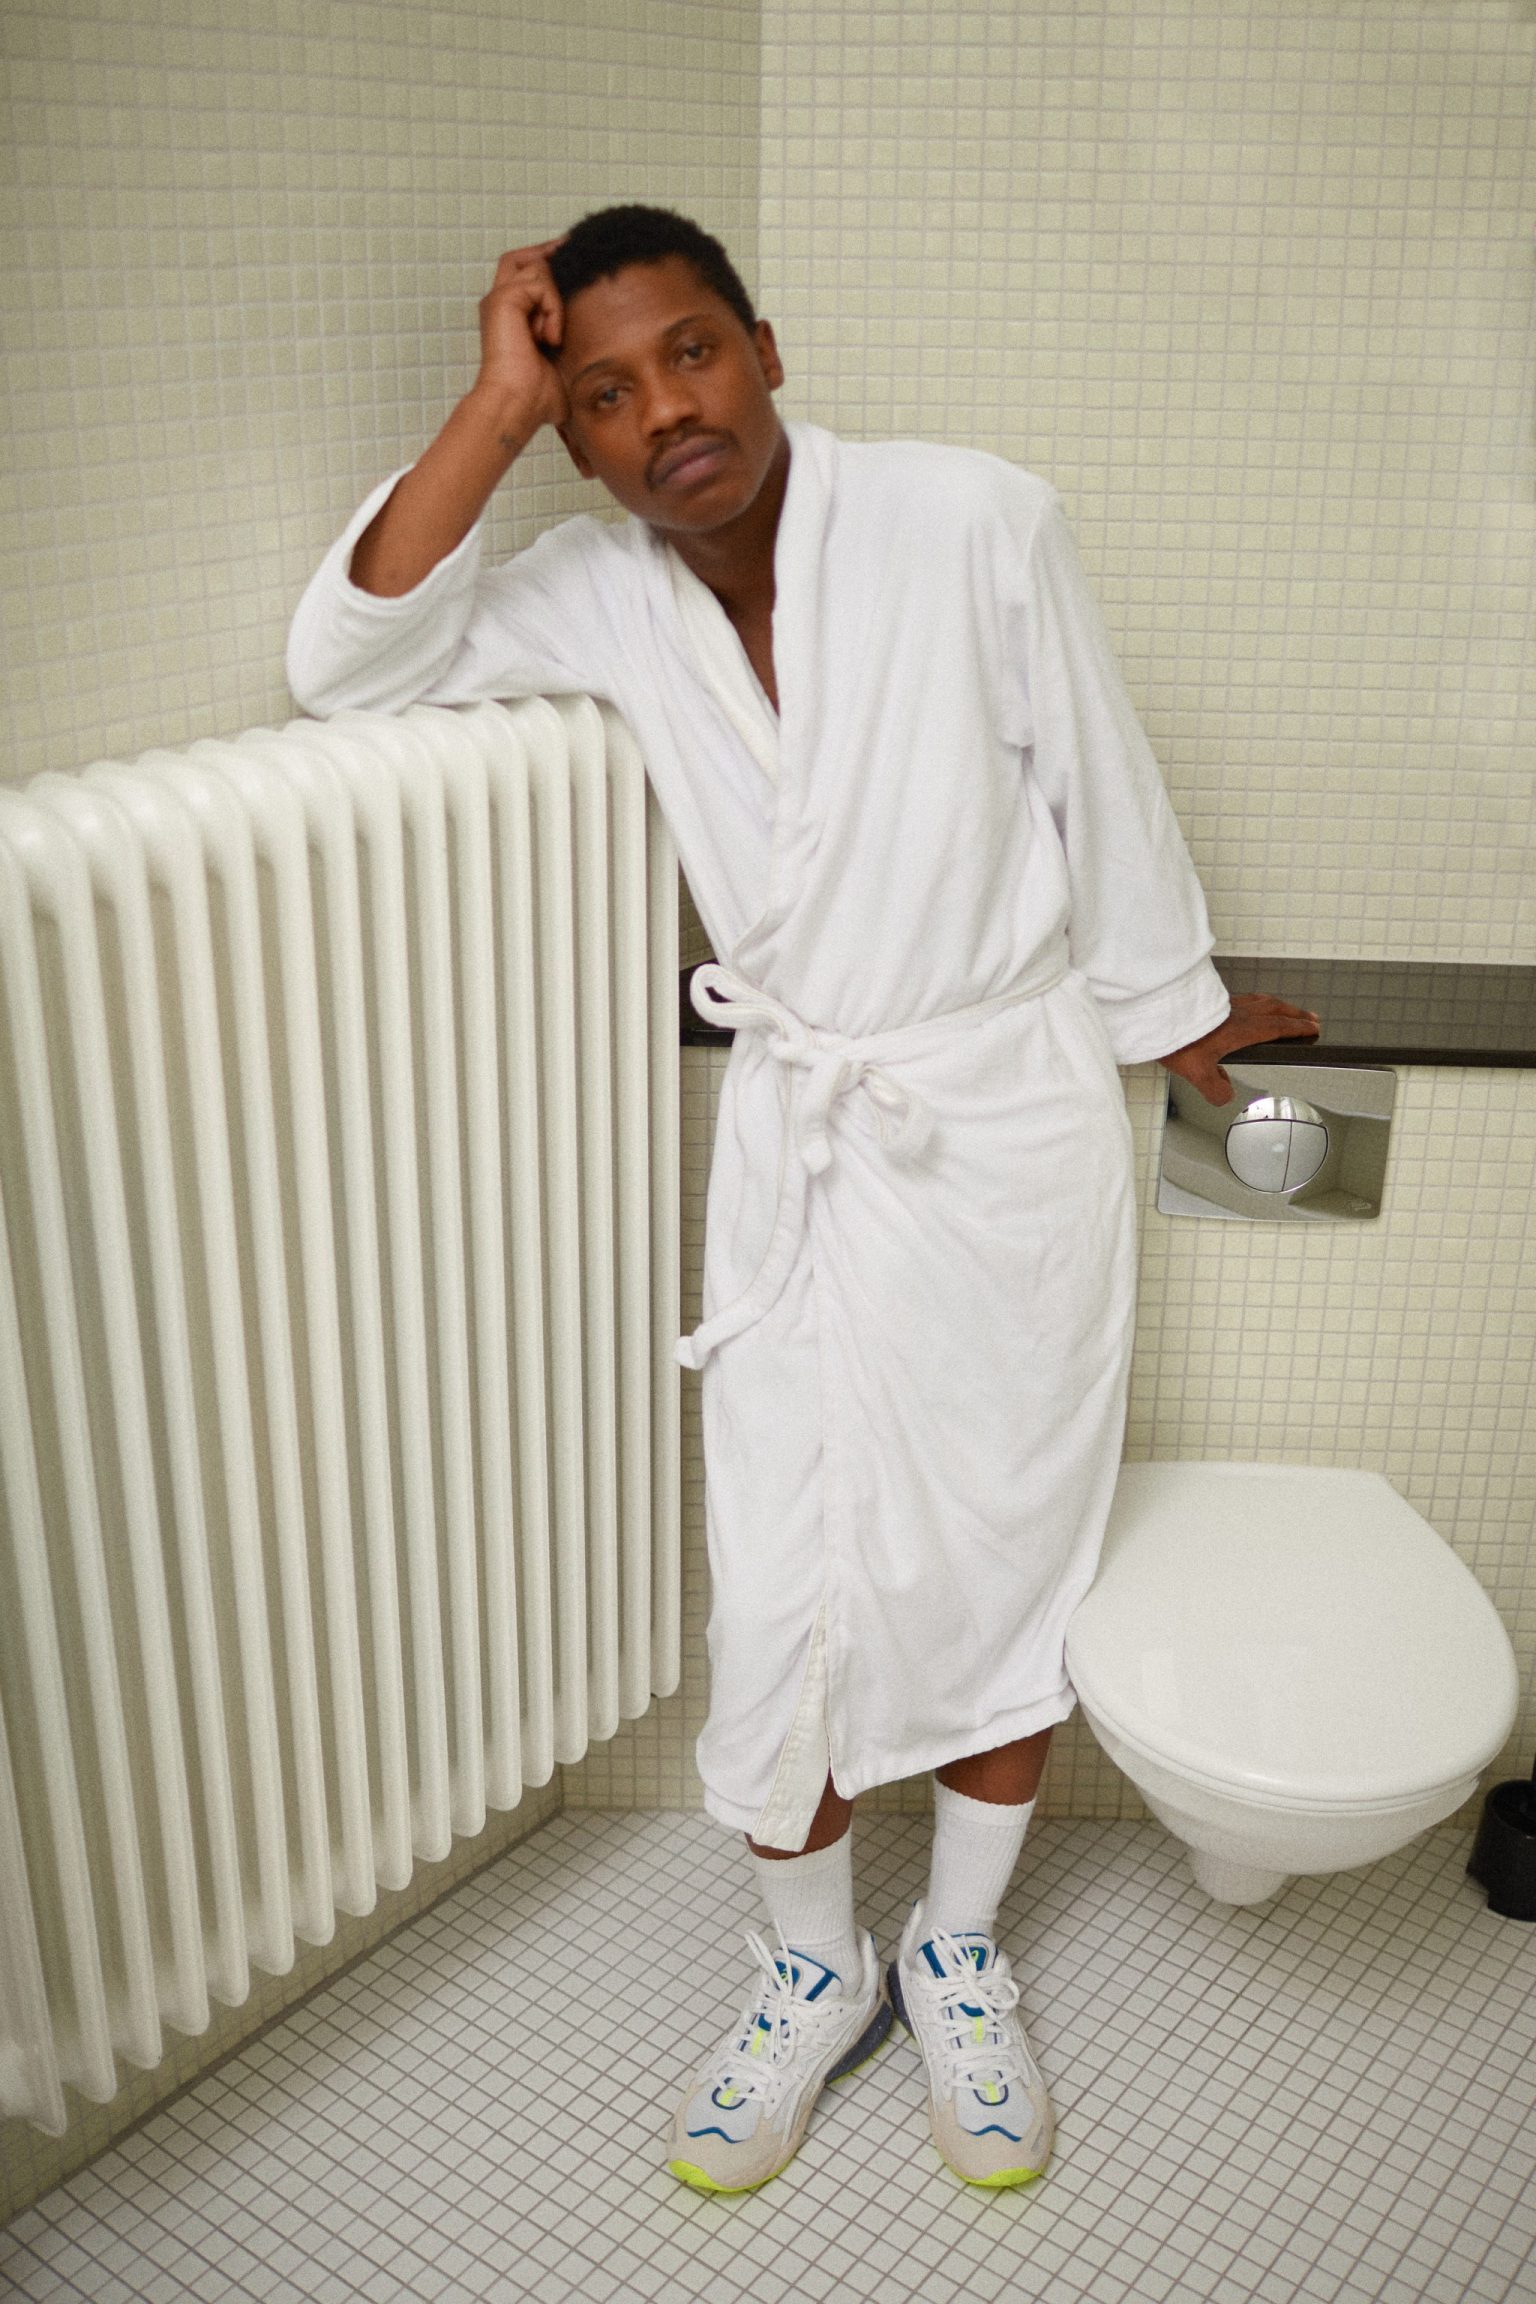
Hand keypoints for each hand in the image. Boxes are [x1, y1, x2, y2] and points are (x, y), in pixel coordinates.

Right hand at [473, 239, 571, 439]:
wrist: (517, 405)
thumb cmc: (535, 398)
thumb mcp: (563, 367)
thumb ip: (572, 349)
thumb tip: (598, 378)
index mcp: (511, 318)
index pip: (524, 276)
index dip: (547, 267)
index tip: (576, 268)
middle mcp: (501, 304)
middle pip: (519, 258)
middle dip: (547, 255)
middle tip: (573, 262)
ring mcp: (500, 299)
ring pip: (537, 267)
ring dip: (554, 299)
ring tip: (553, 336)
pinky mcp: (503, 300)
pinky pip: (539, 284)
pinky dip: (552, 309)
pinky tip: (550, 338)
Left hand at [1159, 994, 1319, 1105]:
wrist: (1154, 1009)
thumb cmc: (1174, 1036)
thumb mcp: (1196, 1072)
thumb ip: (1215, 1088)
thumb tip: (1226, 1096)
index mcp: (1241, 1029)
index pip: (1277, 1027)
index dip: (1297, 1028)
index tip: (1313, 1028)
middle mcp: (1236, 1012)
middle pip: (1274, 1009)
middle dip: (1294, 1014)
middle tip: (1309, 1017)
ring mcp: (1223, 1002)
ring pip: (1259, 999)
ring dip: (1277, 1005)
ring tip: (1284, 1009)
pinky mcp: (1210, 998)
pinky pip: (1241, 997)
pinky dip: (1254, 1000)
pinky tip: (1245, 1006)